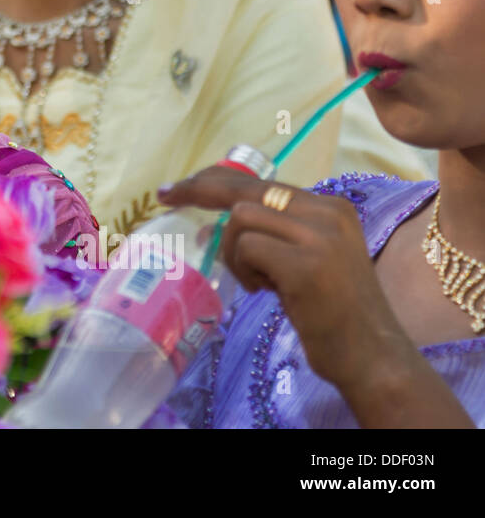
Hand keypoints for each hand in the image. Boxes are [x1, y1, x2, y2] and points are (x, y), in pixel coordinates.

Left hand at [158, 166, 409, 394]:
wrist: (371, 356)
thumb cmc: (332, 312)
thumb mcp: (306, 258)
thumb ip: (272, 234)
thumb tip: (212, 223)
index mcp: (329, 207)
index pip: (260, 183)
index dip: (214, 181)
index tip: (178, 187)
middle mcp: (327, 212)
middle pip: (244, 188)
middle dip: (198, 190)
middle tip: (166, 196)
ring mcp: (319, 236)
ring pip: (240, 218)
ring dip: (233, 252)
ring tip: (257, 281)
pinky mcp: (305, 264)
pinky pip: (247, 248)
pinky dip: (244, 270)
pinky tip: (267, 291)